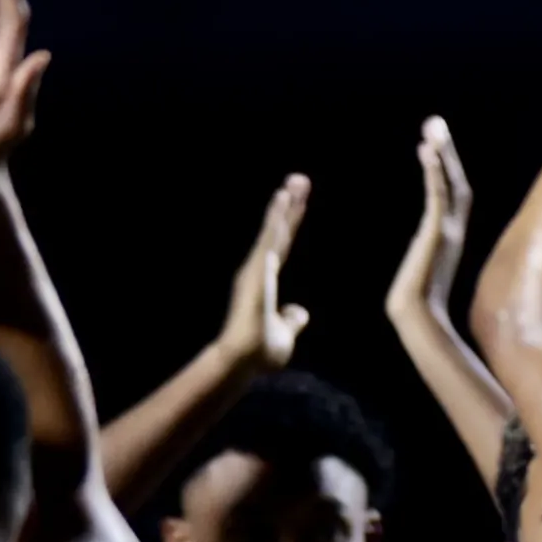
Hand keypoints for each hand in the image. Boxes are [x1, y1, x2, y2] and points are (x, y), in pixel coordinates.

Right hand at [214, 173, 312, 371]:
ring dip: (283, 206)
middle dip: (290, 205)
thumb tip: (300, 312)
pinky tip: (283, 200)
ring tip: (294, 182)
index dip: (291, 223)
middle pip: (279, 232)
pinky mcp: (256, 272)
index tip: (299, 201)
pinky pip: (269, 240)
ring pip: (273, 231)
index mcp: (266, 282)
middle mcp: (259, 271)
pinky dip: (276, 220)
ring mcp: (256, 270)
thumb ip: (292, 320)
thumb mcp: (285, 334)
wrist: (241, 362)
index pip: (282, 245)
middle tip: (300, 179)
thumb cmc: (258, 352)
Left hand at [387, 116, 475, 330]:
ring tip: (432, 127)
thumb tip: (419, 258)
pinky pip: (438, 196)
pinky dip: (434, 173)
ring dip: (442, 154)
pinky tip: (426, 151)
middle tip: (435, 123)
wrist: (414, 318)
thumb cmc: (414, 304)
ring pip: (450, 184)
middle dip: (447, 152)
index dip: (447, 168)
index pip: (454, 194)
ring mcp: (448, 232)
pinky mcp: (436, 234)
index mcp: (450, 237)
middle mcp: (454, 230)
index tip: (434, 145)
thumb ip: (424, 257)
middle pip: (457, 182)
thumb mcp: (420, 270)